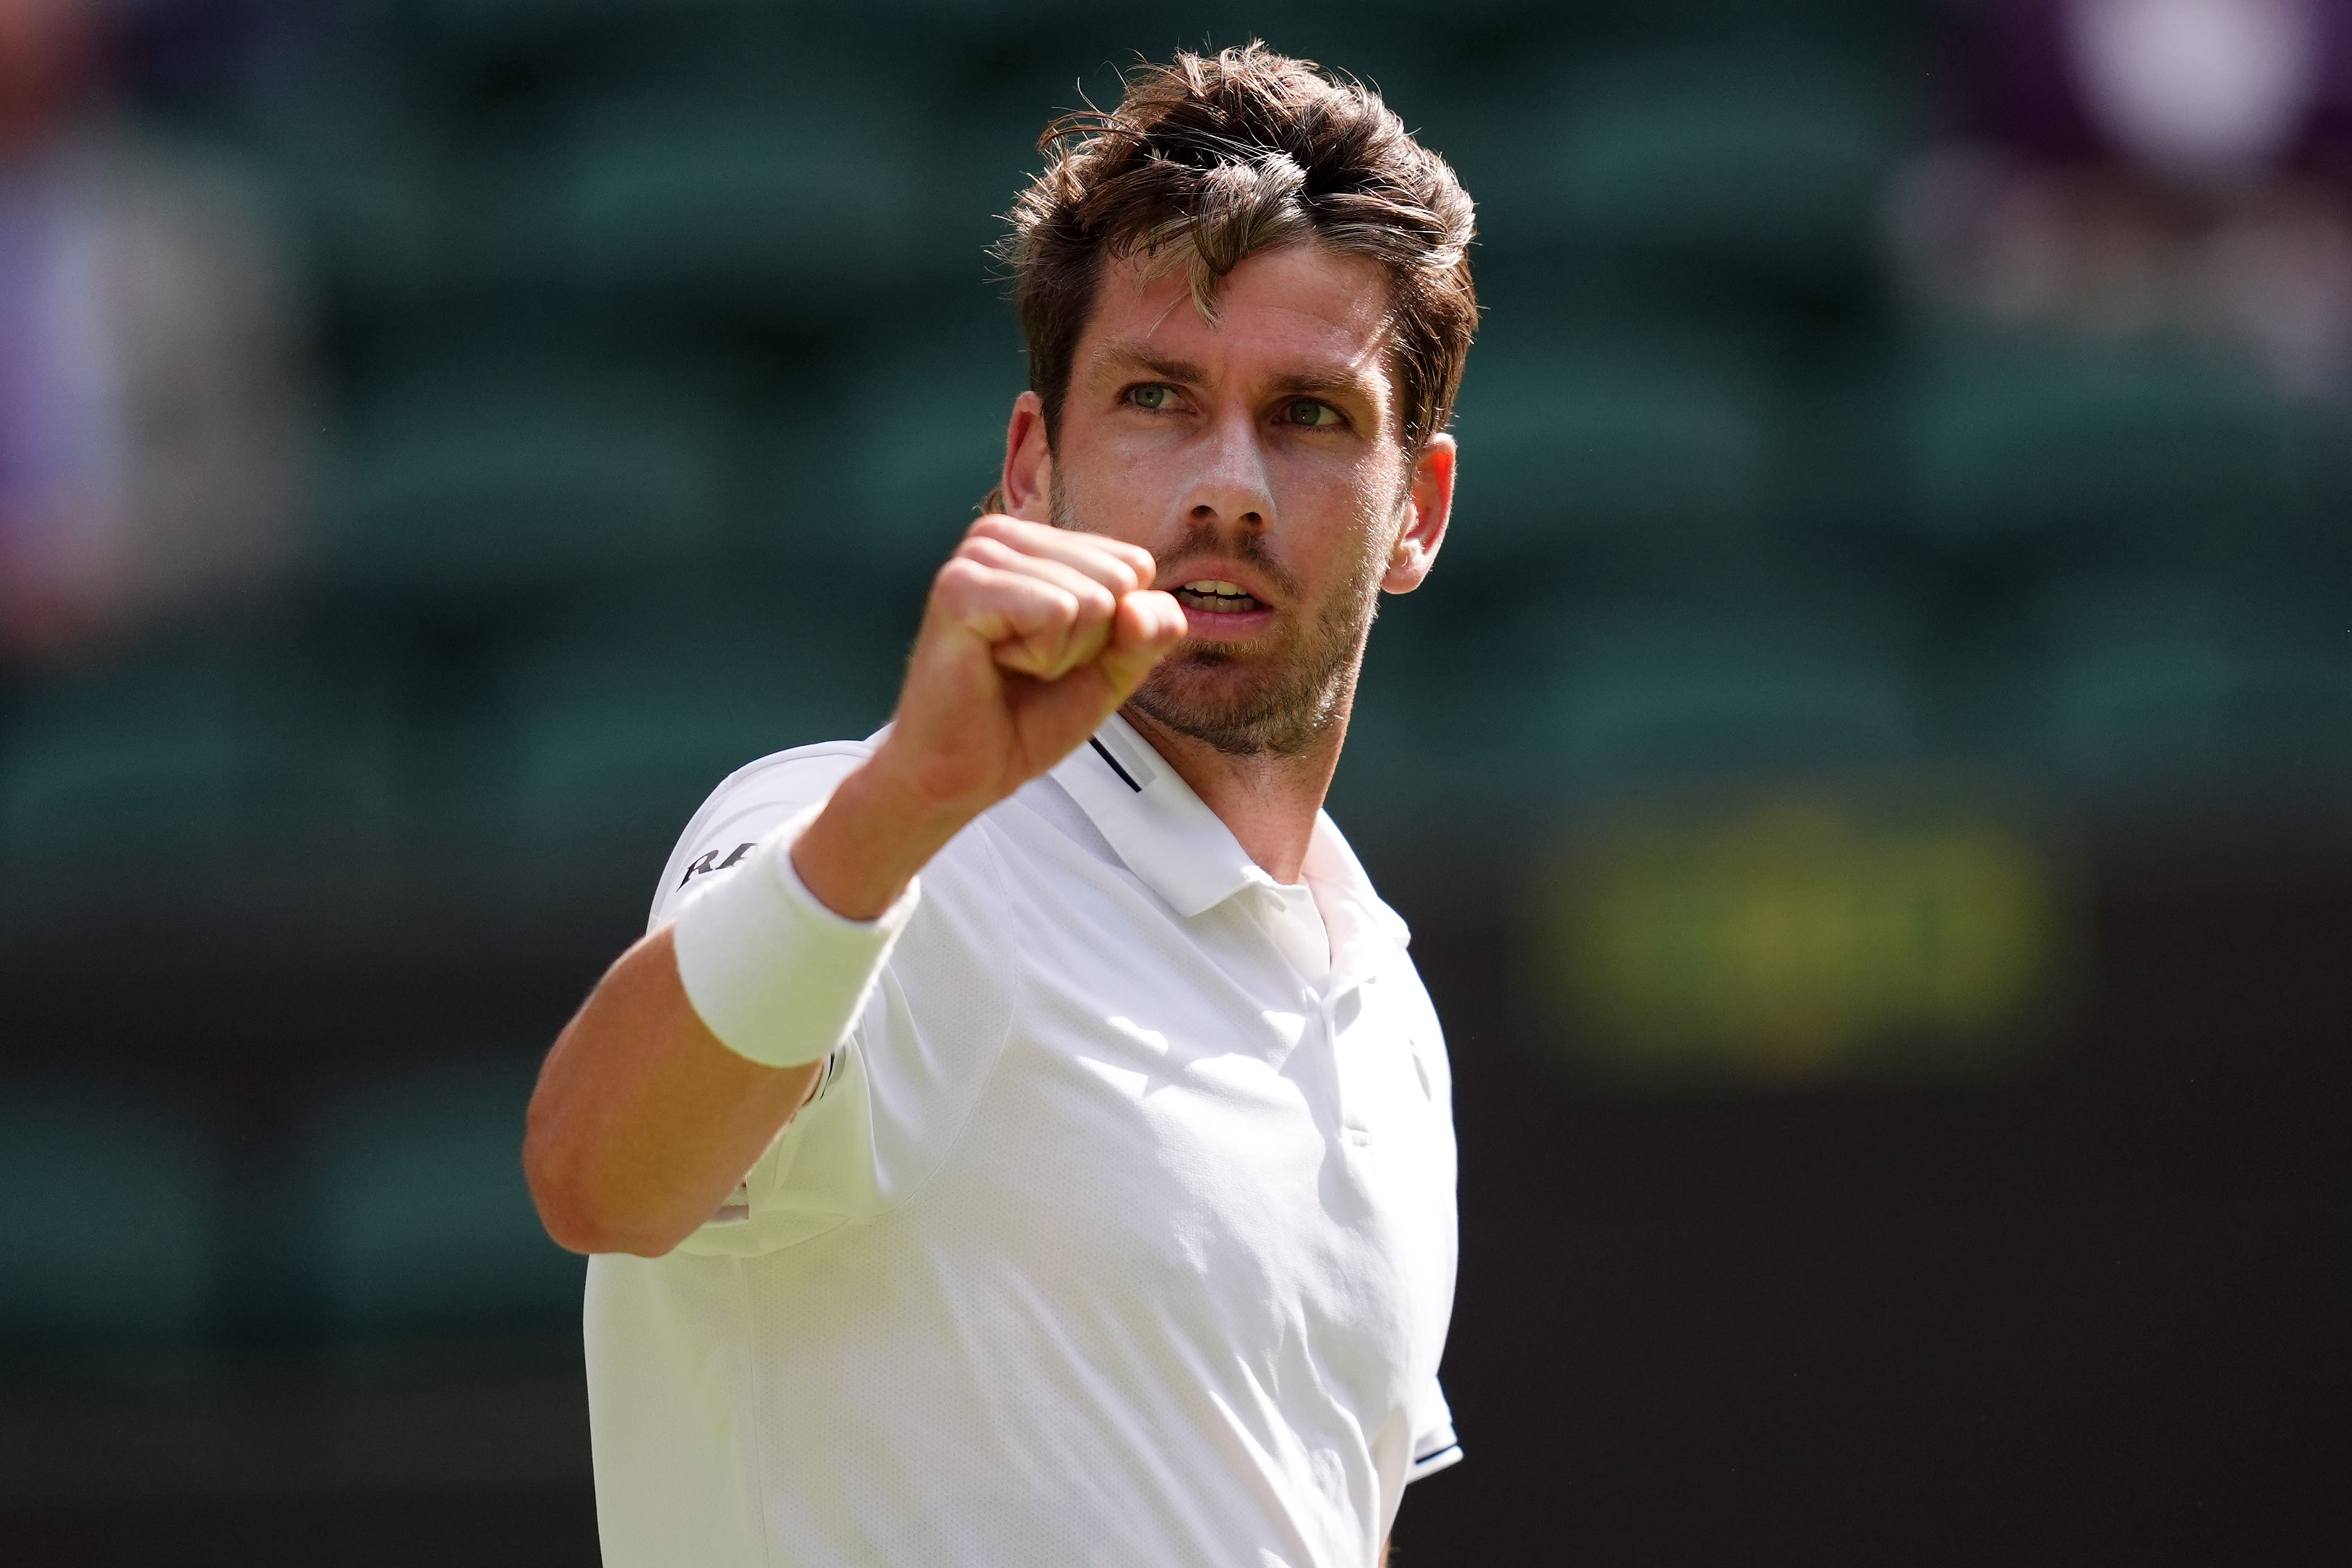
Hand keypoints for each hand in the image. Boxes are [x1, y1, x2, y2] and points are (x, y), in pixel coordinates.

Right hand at [792, 516, 1184, 917]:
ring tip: (1012, 667)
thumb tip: (1140, 602)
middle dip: (1088, 642)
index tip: (1058, 654)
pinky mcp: (960, 587)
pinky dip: (1039, 657)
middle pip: (1115, 579)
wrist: (965, 772)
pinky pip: (1056, 611)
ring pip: (1089, 599)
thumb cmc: (1026, 715)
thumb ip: (1151, 630)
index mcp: (1037, 542)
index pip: (1133, 564)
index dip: (1113, 630)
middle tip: (1031, 667)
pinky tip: (995, 663)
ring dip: (1060, 655)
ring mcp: (977, 556)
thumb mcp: (1113, 669)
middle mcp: (1003, 536)